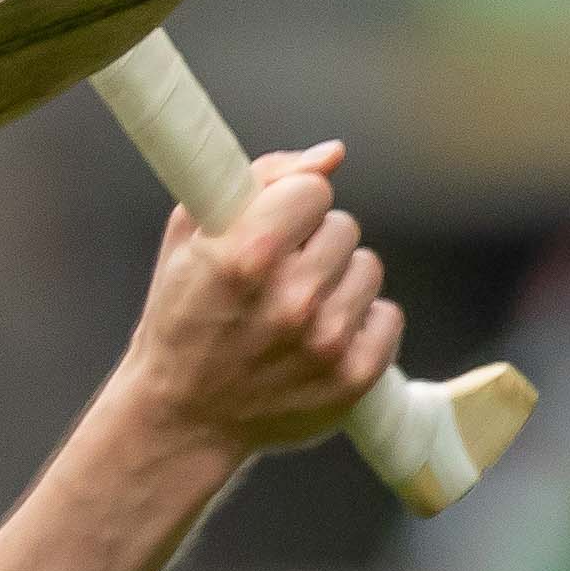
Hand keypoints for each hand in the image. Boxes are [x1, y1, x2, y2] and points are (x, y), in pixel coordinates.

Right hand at [118, 143, 402, 460]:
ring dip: (338, 282)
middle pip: (344, 228)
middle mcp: (290, 298)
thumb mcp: (190, 240)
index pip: (312, 191)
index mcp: (244, 257)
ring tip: (298, 308)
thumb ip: (258, 182)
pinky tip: (322, 335)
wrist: (182, 415)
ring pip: (368, 269)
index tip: (274, 227)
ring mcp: (326, 341)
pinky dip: (361, 322)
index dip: (291, 205)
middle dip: (313, 244)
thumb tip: (333, 155)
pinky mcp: (354, 376)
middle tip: (278, 276)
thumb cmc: (182, 321)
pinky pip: (387, 316)